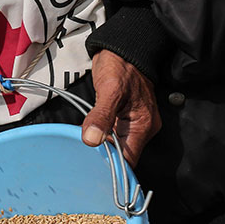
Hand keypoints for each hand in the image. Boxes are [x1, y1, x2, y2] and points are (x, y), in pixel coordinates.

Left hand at [81, 50, 160, 165]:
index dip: (114, 169)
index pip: (129, 159)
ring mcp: (130, 122)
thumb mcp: (110, 90)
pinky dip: (99, 139)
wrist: (122, 48)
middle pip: (122, 155)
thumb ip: (101, 116)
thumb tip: (92, 140)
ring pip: (114, 146)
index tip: (95, 175)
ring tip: (81, 158)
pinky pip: (110, 135)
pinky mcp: (120, 117)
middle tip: (82, 168)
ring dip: (100, 150)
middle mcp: (139, 127)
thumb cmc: (121, 65)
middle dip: (104, 162)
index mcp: (142, 125)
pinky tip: (86, 140)